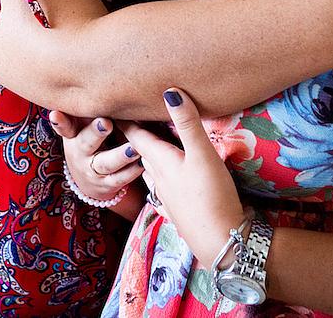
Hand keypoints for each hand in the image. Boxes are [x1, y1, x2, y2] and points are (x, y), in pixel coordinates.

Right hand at [49, 110, 142, 202]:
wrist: (90, 178)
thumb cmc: (91, 138)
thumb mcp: (84, 124)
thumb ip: (90, 107)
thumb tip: (106, 74)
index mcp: (74, 133)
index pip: (64, 126)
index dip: (59, 121)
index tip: (55, 114)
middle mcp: (80, 151)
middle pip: (86, 142)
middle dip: (96, 132)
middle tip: (106, 123)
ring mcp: (92, 170)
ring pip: (106, 163)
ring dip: (120, 155)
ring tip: (134, 148)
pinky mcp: (107, 184)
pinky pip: (120, 179)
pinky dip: (131, 172)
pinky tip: (143, 163)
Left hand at [119, 89, 245, 264]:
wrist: (221, 241)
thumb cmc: (211, 195)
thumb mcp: (202, 154)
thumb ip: (187, 123)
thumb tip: (169, 91)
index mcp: (160, 162)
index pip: (137, 135)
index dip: (126, 120)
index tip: (112, 105)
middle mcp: (158, 177)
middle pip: (142, 151)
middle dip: (135, 135)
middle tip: (130, 118)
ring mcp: (166, 195)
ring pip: (150, 170)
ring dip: (146, 155)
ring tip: (147, 143)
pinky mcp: (177, 208)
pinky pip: (161, 186)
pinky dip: (159, 175)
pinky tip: (164, 178)